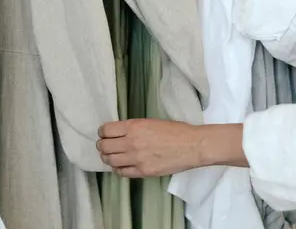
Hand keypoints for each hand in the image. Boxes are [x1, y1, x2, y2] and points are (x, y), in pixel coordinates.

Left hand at [97, 119, 248, 177]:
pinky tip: (121, 166)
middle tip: (105, 146)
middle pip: (104, 146)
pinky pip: (121, 173)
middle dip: (102, 146)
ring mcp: (136, 159)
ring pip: (110, 161)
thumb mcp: (151, 122)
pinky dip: (118, 169)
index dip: (103, 132)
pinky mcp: (143, 172)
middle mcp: (131, 142)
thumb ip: (134, 128)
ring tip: (111, 156)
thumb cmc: (176, 130)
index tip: (105, 134)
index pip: (106, 130)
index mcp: (134, 126)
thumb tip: (120, 133)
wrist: (192, 145)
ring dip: (108, 158)